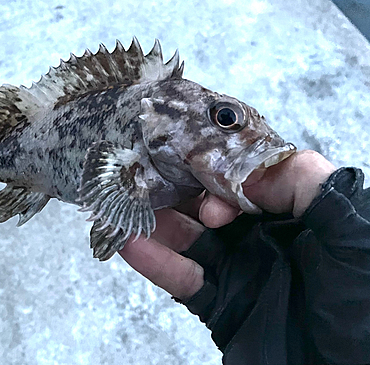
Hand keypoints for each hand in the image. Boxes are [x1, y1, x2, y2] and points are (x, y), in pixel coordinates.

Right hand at [118, 150, 335, 299]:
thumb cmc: (365, 302)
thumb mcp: (351, 231)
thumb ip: (304, 183)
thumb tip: (241, 172)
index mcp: (295, 212)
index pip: (245, 176)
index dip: (216, 167)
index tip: (194, 165)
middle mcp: (262, 236)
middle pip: (208, 203)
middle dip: (175, 187)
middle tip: (141, 172)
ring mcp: (239, 269)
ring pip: (188, 239)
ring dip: (156, 221)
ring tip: (124, 201)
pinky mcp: (221, 305)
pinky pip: (183, 280)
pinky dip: (155, 263)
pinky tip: (130, 243)